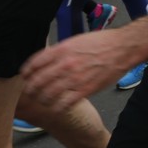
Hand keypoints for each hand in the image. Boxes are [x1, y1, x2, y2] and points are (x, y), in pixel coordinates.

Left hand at [22, 29, 136, 111]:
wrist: (122, 48)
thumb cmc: (101, 42)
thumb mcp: (76, 40)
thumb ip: (60, 50)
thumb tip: (46, 59)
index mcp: (62, 49)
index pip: (34, 63)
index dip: (26, 72)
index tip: (24, 77)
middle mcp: (65, 64)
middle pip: (37, 81)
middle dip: (30, 89)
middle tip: (29, 92)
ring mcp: (74, 78)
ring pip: (48, 95)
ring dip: (42, 100)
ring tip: (42, 100)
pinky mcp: (85, 90)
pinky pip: (64, 104)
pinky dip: (57, 108)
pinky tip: (56, 107)